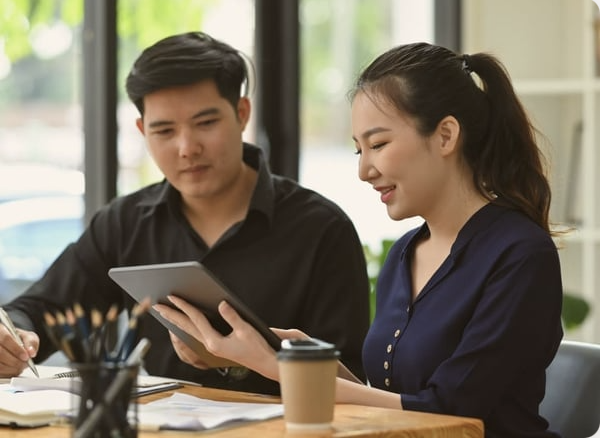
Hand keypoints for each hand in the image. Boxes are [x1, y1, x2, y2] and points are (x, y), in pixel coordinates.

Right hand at [0, 326, 38, 376]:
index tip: (26, 357)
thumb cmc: (19, 339)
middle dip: (15, 361)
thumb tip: (31, 353)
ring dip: (11, 369)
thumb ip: (31, 342)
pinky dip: (7, 373)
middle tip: (25, 364)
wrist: (12, 344)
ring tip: (21, 367)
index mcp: (0, 330)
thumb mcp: (28, 336)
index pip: (6, 339)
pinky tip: (14, 371)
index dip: (16, 349)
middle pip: (0, 353)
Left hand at [155, 296, 281, 380]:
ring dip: (176, 321)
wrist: (263, 362)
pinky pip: (196, 334)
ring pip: (188, 331)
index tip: (173, 297)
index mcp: (214, 342)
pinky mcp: (215, 346)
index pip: (195, 320)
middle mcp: (209, 345)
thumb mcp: (245, 330)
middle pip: (186, 327)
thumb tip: (221, 304)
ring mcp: (211, 346)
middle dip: (171, 316)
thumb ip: (232, 317)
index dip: (184, 306)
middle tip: (157, 306)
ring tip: (165, 313)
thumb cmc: (256, 347)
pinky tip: (183, 322)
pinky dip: (187, 326)